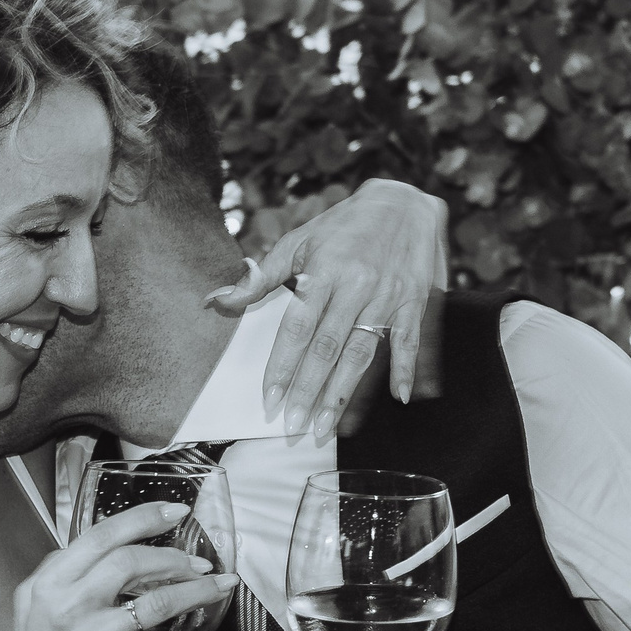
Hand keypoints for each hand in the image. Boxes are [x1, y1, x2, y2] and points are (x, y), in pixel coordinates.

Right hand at [0, 502, 233, 630]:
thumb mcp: (33, 604)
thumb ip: (63, 571)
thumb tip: (105, 545)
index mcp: (51, 583)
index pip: (102, 536)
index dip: (144, 518)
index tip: (176, 511)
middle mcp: (69, 606)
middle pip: (132, 562)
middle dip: (175, 558)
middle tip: (201, 562)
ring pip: (158, 603)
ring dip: (198, 592)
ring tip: (219, 587)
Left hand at [205, 177, 448, 435]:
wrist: (403, 203)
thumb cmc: (342, 226)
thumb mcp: (298, 242)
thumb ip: (260, 278)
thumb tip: (215, 301)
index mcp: (324, 271)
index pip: (298, 328)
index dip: (282, 366)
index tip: (269, 399)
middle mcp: (356, 286)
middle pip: (328, 349)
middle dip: (309, 391)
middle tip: (293, 428)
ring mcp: (388, 297)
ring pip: (363, 353)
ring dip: (344, 393)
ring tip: (327, 427)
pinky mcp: (414, 302)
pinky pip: (409, 340)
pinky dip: (405, 369)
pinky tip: (397, 398)